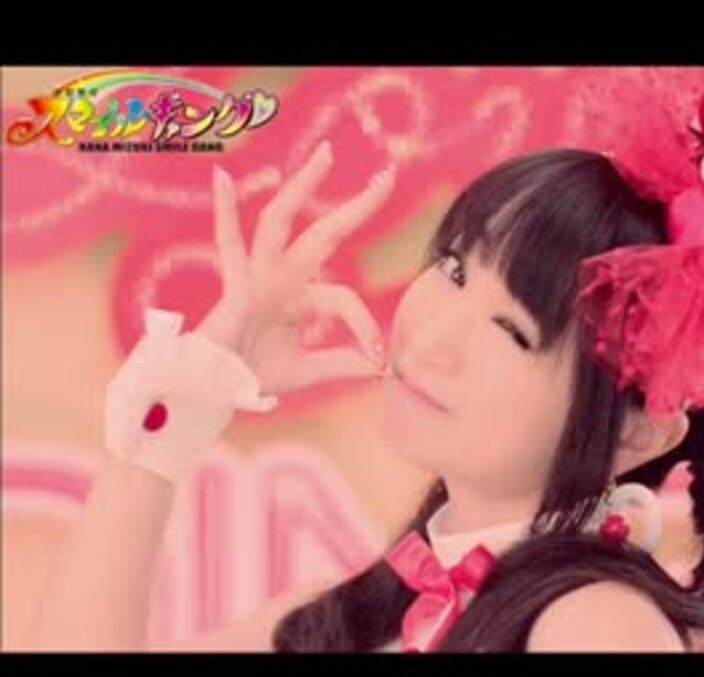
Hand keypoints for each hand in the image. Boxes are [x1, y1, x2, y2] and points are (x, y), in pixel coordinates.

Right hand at [197, 141, 394, 396]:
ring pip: (281, 220)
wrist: (213, 391)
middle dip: (358, 206)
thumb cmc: (253, 376)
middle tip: (388, 175)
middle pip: (326, 232)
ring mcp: (258, 275)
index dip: (365, 327)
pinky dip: (222, 211)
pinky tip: (220, 178)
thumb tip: (384, 368)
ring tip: (326, 154)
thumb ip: (340, 364)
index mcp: (302, 296)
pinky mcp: (234, 284)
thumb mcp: (307, 370)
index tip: (379, 360)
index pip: (345, 298)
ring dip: (302, 186)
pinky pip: (226, 244)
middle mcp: (283, 277)